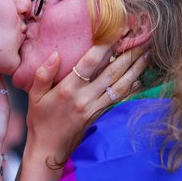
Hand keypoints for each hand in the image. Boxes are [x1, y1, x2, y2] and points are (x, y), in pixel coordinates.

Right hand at [24, 44, 148, 163]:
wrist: (48, 150)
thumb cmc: (40, 120)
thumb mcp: (34, 96)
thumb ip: (43, 74)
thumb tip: (55, 54)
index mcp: (68, 89)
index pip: (89, 62)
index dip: (105, 45)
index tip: (117, 30)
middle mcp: (85, 98)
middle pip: (111, 71)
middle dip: (128, 53)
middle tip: (142, 37)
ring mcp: (95, 108)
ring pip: (120, 85)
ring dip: (135, 69)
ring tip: (147, 53)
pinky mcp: (100, 116)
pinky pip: (119, 100)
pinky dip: (132, 89)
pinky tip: (140, 79)